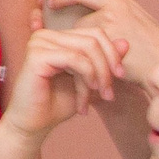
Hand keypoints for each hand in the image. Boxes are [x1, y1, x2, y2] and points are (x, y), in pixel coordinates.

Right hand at [0, 16, 130, 145]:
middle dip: (107, 67)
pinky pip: (75, 59)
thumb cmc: (57, 103)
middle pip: (93, 39)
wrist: (34, 124)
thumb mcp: (89, 80)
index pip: (95, 33)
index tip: (120, 77)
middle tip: (109, 94)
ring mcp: (39, 43)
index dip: (112, 54)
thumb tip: (125, 42)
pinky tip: (85, 97)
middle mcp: (46, 35)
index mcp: (57, 38)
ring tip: (99, 97)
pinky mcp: (36, 56)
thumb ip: (104, 61)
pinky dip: (87, 78)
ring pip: (87, 48)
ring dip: (99, 76)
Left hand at [47, 0, 158, 83]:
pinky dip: (85, 60)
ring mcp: (107, 31)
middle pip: (77, 20)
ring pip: (80, 38)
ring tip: (94, 60)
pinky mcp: (105, 51)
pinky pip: (85, 53)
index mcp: (118, 3)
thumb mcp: (144, 17)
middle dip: (74, 33)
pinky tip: (93, 68)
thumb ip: (127, 2)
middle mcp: (110, 13)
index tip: (51, 2)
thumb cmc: (158, 46)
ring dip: (81, 48)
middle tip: (75, 45)